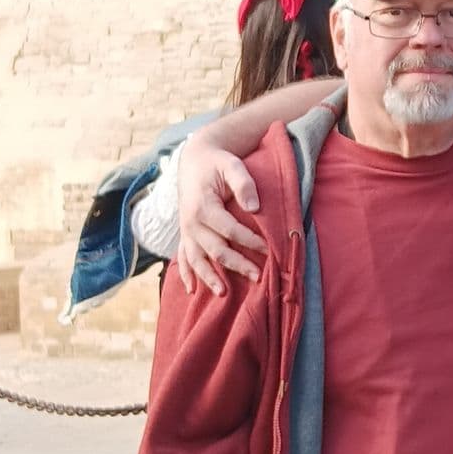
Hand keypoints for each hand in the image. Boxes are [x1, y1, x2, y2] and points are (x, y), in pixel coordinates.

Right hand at [176, 137, 267, 295]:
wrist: (194, 160)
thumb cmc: (217, 163)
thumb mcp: (232, 165)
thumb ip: (243, 183)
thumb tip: (254, 208)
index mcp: (202, 206)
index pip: (229, 230)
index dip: (249, 241)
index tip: (269, 249)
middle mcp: (191, 222)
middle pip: (216, 249)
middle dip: (237, 264)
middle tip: (259, 277)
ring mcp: (186, 231)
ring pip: (197, 259)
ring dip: (210, 277)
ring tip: (224, 294)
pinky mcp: (185, 234)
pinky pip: (184, 257)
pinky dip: (187, 274)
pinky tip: (192, 290)